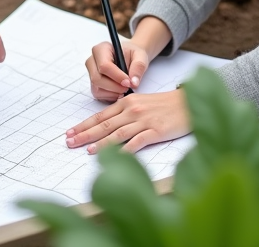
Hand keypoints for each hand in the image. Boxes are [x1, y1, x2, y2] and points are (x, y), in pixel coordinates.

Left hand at [65, 90, 190, 153]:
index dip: (84, 124)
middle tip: (70, 143)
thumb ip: (126, 112)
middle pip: (105, 124)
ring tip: (88, 151)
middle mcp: (132, 110)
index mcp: (127, 102)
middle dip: (85, 134)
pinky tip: (116, 158)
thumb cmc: (165, 104)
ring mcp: (144, 121)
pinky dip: (125, 150)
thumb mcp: (142, 102)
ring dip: (101, 143)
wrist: (188, 103)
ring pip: (117, 134)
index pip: (101, 115)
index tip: (70, 132)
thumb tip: (108, 125)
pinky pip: (137, 142)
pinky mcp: (156, 131)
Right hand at [86, 38, 151, 101]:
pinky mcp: (93, 84)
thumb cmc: (133, 54)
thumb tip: (133, 83)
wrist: (129, 58)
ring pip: (97, 88)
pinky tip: (120, 91)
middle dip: (114, 86)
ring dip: (113, 92)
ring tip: (125, 89)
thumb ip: (138, 67)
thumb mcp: (140, 56)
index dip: (116, 76)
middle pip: (97, 78)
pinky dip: (110, 96)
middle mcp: (92, 61)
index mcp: (101, 49)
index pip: (104, 65)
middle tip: (128, 87)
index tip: (128, 82)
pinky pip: (98, 95)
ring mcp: (91, 73)